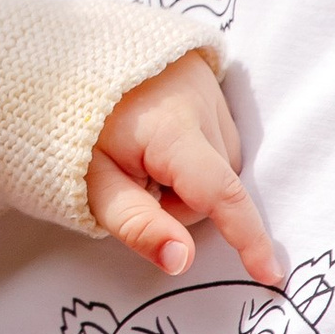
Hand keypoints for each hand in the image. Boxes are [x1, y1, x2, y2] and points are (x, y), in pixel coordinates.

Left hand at [88, 52, 277, 282]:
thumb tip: (182, 263)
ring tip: (140, 157)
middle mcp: (202, 102)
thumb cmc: (71, 127)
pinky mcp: (208, 76)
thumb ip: (137, 225)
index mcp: (172, 130)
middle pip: (215, 184)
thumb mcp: (90, 183)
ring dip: (188, 176)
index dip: (248, 238)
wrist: (63, 58)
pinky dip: (193, 149)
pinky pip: (217, 133)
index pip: (222, 194)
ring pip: (220, 161)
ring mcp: (209, 85)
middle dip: (180, 202)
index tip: (271, 274)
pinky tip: (158, 137)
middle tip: (133, 185)